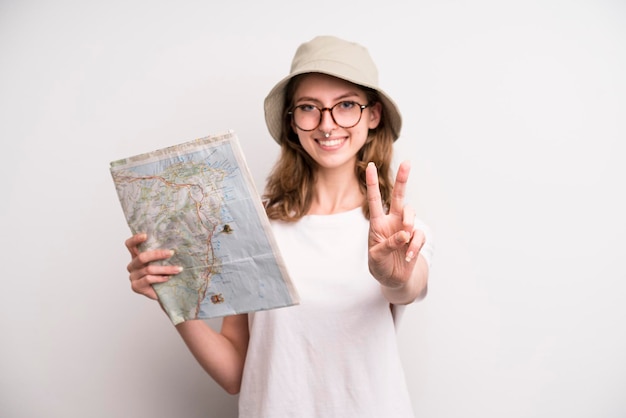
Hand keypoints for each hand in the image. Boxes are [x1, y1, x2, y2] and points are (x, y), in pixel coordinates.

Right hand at [125, 233, 181, 299]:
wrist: (163, 293)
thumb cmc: (162, 275)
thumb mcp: (162, 262)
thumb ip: (162, 254)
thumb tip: (174, 244)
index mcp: (136, 256)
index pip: (130, 245)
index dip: (135, 239)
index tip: (146, 235)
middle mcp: (133, 265)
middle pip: (142, 257)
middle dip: (158, 254)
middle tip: (172, 253)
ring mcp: (133, 276)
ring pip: (148, 269)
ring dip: (165, 269)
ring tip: (178, 269)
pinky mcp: (136, 286)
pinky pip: (148, 279)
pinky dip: (160, 278)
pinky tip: (168, 278)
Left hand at [366, 161, 425, 288]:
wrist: (393, 279)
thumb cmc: (379, 265)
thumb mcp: (376, 257)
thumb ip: (388, 244)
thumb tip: (405, 234)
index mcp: (377, 223)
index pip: (374, 199)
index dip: (371, 183)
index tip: (369, 166)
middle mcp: (392, 221)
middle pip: (399, 196)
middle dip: (402, 179)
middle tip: (407, 163)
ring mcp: (406, 228)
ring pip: (411, 213)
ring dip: (409, 223)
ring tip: (405, 238)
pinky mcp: (416, 238)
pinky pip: (419, 235)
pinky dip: (414, 246)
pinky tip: (408, 256)